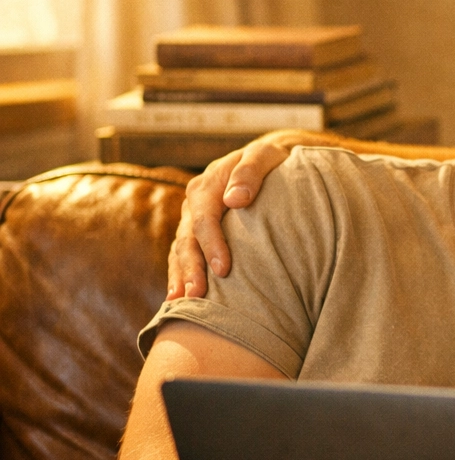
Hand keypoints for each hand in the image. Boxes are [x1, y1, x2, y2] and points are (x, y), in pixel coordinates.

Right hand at [167, 134, 296, 298]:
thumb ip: (250, 173)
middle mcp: (193, 203)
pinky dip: (180, 274)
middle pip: (187, 239)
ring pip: (180, 250)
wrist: (265, 159)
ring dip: (180, 276)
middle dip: (190, 269)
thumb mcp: (264, 156)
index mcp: (207, 186)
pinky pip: (183, 254)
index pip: (205, 220)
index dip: (212, 245)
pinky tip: (179, 298)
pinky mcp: (196, 231)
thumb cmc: (270, 160)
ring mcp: (191, 218)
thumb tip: (235, 199)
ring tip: (181, 303)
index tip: (224, 269)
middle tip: (196, 296)